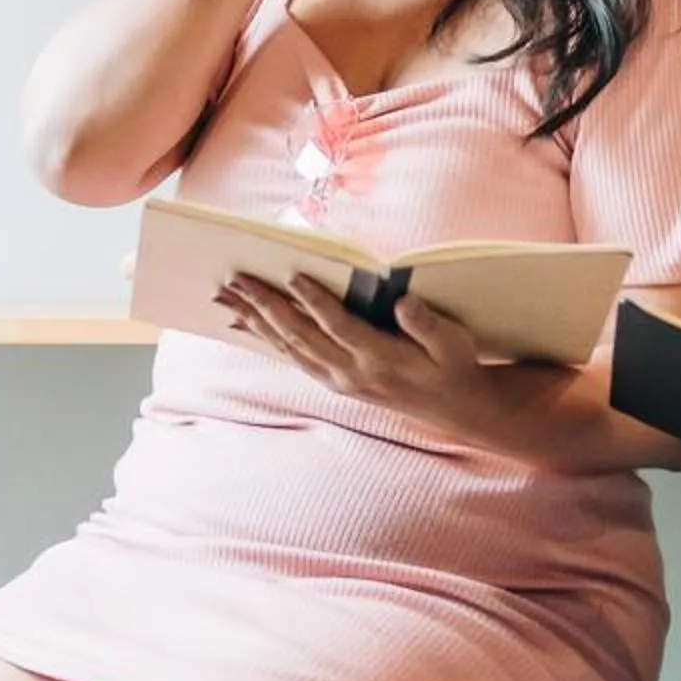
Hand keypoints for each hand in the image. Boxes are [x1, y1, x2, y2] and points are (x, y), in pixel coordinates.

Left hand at [217, 275, 490, 421]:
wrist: (451, 406)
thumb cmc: (452, 364)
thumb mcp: (454, 343)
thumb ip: (427, 324)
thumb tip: (402, 302)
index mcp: (380, 358)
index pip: (339, 326)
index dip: (316, 301)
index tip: (293, 275)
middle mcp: (351, 372)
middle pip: (300, 335)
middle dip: (266, 305)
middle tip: (236, 279)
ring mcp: (338, 379)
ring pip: (288, 347)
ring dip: (256, 320)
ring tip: (226, 296)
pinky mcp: (332, 380)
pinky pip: (292, 357)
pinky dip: (265, 338)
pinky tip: (245, 322)